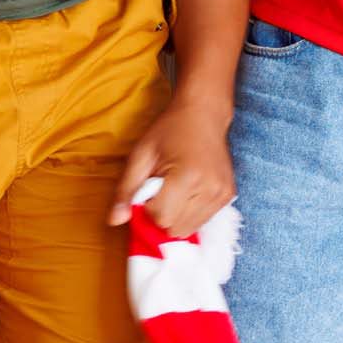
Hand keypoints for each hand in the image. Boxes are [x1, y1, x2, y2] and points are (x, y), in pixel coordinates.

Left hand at [109, 97, 233, 235]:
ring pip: (189, 229)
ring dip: (177, 216)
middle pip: (175, 229)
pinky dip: (191, 213)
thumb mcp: (141, 155)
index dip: (149, 207)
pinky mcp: (228, 195)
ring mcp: (222, 193)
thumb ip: (126, 190)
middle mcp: (210, 189)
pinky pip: (203, 220)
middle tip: (163, 189)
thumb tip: (114, 221)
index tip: (151, 187)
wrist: (205, 113)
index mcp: (187, 177)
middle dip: (163, 214)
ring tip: (176, 189)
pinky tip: (189, 192)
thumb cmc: (170, 130)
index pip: (160, 218)